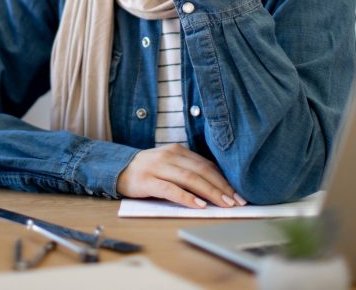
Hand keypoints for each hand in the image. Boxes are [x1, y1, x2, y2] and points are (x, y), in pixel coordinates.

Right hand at [116, 144, 246, 207]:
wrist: (117, 169)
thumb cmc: (149, 171)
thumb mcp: (169, 165)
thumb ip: (188, 170)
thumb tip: (218, 186)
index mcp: (178, 150)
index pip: (206, 164)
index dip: (224, 179)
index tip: (238, 194)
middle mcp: (169, 155)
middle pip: (201, 171)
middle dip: (222, 187)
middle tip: (236, 201)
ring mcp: (157, 167)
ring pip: (189, 179)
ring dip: (209, 192)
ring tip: (224, 204)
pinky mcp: (147, 180)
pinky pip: (170, 189)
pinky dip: (186, 197)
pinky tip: (198, 204)